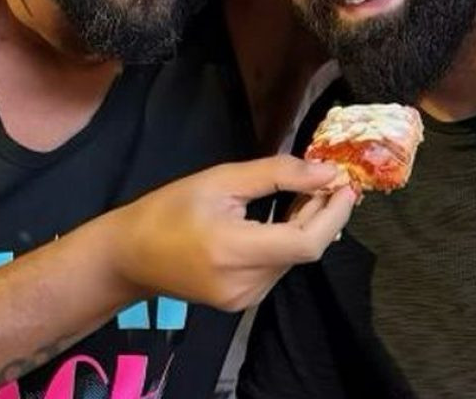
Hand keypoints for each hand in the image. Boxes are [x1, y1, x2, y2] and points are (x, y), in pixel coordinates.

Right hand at [106, 156, 355, 311]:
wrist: (129, 256)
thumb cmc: (168, 209)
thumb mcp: (220, 180)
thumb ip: (276, 175)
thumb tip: (326, 172)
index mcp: (234, 251)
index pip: (305, 243)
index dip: (333, 214)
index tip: (346, 184)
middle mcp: (244, 284)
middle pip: (304, 250)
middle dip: (323, 213)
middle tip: (328, 179)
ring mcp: (244, 299)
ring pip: (294, 260)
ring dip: (307, 226)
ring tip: (304, 193)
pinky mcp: (242, 302)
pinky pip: (278, 268)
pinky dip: (288, 241)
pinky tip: (283, 218)